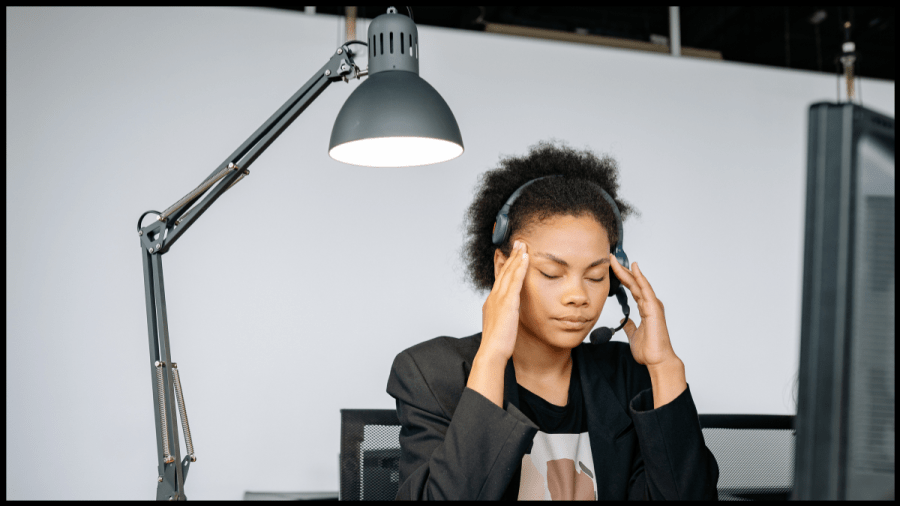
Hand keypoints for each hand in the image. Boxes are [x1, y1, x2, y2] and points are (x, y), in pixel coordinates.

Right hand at [480, 240, 528, 361]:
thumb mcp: (500, 326)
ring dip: (516, 257)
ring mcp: (499, 299)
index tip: (507, 255)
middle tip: (517, 243)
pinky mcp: (508, 302)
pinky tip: (525, 258)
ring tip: (522, 245)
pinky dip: (520, 267)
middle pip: (503, 272)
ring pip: (508, 273)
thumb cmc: (496, 344)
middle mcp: (494, 297)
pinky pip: (515, 281)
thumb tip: (507, 315)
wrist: (492, 352)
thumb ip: (503, 316)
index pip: (499, 279)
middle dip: (510, 256)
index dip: (504, 265)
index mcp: (491, 302)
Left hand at [609, 255, 678, 368]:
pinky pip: (646, 290)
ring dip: (628, 271)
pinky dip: (640, 278)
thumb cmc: (649, 349)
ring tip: (617, 261)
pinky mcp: (654, 308)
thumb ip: (630, 326)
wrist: (657, 360)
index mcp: (645, 309)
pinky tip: (634, 269)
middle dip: (622, 270)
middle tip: (611, 259)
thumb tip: (624, 321)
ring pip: (638, 283)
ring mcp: (653, 305)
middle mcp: (650, 304)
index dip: (622, 278)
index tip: (612, 268)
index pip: (631, 288)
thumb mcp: (634, 335)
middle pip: (634, 283)